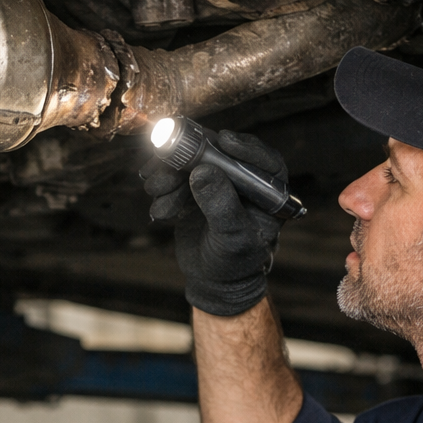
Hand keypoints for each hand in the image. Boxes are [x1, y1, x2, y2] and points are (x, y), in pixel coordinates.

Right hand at [140, 131, 287, 316]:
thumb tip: (202, 171)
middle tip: (167, 165)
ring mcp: (218, 185)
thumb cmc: (234, 263)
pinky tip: (160, 207)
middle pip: (218, 154)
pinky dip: (163, 187)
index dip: (243, 146)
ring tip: (156, 190)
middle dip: (189, 158)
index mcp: (266, 192)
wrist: (213, 282)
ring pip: (192, 164)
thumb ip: (220, 204)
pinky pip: (176, 178)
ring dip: (168, 174)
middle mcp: (243, 183)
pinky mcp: (195, 192)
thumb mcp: (232, 236)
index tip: (221, 140)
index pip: (262, 160)